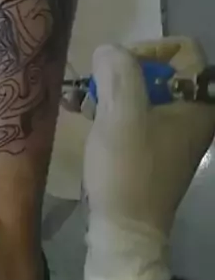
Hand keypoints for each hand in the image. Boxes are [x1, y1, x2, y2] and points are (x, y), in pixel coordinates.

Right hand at [83, 38, 214, 279]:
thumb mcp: (121, 114)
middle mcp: (193, 115)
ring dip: (111, 92)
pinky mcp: (154, 149)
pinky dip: (111, 111)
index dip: (148, 49)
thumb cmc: (128, 170)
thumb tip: (110, 50)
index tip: (117, 68)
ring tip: (80, 102)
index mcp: (198, 103)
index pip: (183, 49)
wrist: (125, 230)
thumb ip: (119, 71)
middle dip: (121, 73)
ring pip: (142, 92)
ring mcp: (174, 133)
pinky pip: (135, 115)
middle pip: (160, 70)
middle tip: (94, 88)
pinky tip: (82, 114)